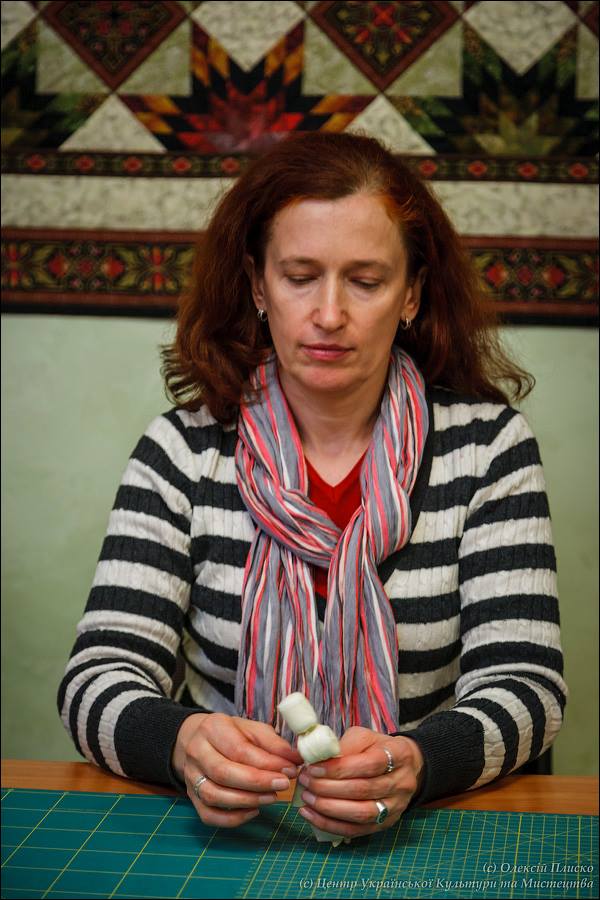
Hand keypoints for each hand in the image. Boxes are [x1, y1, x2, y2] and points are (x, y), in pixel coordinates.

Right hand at [173, 713, 302, 827]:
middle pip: (224, 773)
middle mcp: (197, 752)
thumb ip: (273, 744)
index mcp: (213, 728)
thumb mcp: (252, 729)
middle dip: (257, 783)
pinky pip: (209, 815)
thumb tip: (296, 760)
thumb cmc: (230, 734)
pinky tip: (254, 811)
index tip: (289, 770)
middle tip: (283, 785)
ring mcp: (191, 777)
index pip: (238, 749)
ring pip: (214, 795)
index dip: (266, 763)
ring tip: (273, 797)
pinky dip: (232, 819)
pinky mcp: (192, 797)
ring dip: (247, 800)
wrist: (197, 738)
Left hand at [297, 726, 423, 838]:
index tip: (313, 767)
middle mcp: (400, 783)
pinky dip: (331, 825)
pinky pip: (356, 830)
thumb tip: (316, 759)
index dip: (339, 768)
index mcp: (398, 755)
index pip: (369, 764)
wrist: (404, 767)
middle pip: (363, 790)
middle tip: (305, 781)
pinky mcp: (385, 824)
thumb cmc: (377, 748)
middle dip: (328, 787)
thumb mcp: (364, 737)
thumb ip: (344, 746)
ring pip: (360, 813)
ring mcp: (395, 807)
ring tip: (307, 798)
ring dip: (329, 808)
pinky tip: (311, 815)